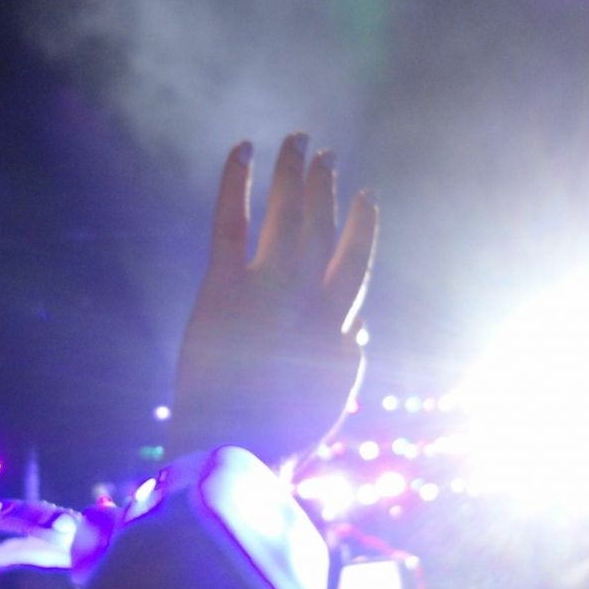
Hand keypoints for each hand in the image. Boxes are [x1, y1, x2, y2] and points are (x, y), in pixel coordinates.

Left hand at [169, 133, 378, 465]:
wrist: (237, 447)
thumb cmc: (281, 436)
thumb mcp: (330, 397)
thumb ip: (348, 358)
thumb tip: (359, 327)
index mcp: (338, 326)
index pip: (354, 265)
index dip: (360, 227)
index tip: (366, 196)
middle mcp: (309, 298)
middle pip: (321, 228)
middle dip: (323, 188)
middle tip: (325, 153)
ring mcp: (269, 288)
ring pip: (288, 217)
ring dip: (293, 176)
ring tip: (299, 141)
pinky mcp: (223, 288)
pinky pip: (231, 223)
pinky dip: (235, 184)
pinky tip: (242, 149)